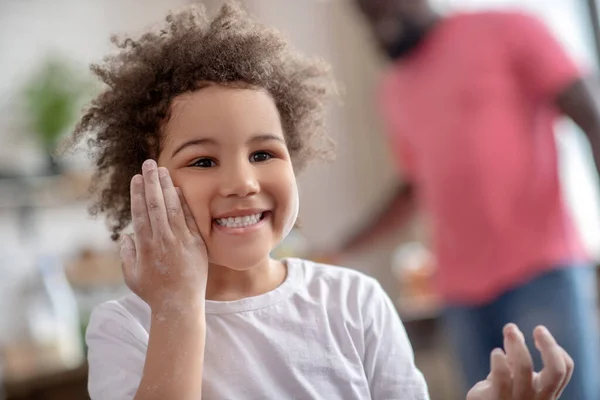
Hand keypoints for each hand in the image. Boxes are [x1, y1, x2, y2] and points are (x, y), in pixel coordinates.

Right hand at [119, 159, 207, 311]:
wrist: (180, 305)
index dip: (138, 193)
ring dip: (166, 187)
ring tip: (162, 170)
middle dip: (151, 182)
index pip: (140, 212)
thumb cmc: (153, 291)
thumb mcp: (131, 275)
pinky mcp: (196, 243)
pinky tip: (178, 189)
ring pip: (172, 207)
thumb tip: (127, 235)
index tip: (136, 178)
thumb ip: (127, 253)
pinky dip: (183, 203)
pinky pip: (189, 219)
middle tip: (148, 163)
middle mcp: (163, 240)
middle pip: (155, 204)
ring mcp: (181, 240)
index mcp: (145, 246)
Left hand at [467, 324, 573, 399]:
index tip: (538, 335)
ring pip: (524, 368)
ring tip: (510, 330)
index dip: (556, 349)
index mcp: (546, 392)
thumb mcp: (513, 375)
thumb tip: (512, 330)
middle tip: (538, 328)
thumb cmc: (500, 392)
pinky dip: (499, 360)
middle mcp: (538, 399)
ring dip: (517, 344)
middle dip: (549, 346)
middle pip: (555, 371)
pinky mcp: (497, 399)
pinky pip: (501, 377)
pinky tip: (496, 353)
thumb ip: (515, 356)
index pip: (563, 370)